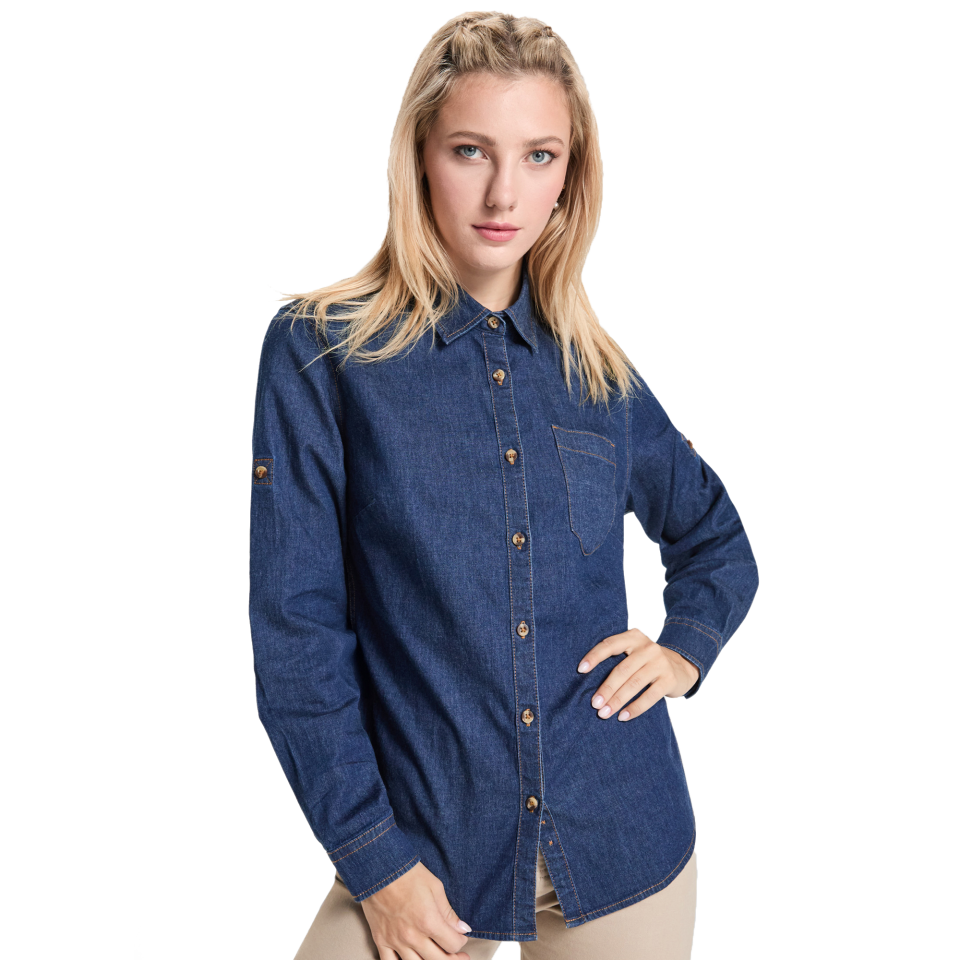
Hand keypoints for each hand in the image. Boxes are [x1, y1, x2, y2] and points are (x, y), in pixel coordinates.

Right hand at [359, 859, 472, 959]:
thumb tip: (463, 929)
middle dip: (452, 958)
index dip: (460, 941)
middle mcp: (413, 936)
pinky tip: (411, 959)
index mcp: (429, 921)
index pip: (452, 944)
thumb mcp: (435, 887)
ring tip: (437, 957)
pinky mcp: (381, 940)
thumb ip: (449, 912)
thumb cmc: (408, 873)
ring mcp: (395, 941)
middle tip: (457, 955)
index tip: (460, 936)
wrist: (379, 868)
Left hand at [578, 627, 700, 721]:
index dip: (594, 656)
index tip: (580, 670)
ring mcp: (660, 663)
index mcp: (633, 637)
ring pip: (634, 684)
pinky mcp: (669, 679)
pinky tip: (623, 716)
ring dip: (617, 701)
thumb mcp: (634, 651)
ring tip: (605, 714)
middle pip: (621, 670)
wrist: (682, 666)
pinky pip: (650, 696)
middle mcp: (647, 647)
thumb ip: (617, 658)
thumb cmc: (647, 662)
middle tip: (594, 704)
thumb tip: (586, 679)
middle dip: (606, 689)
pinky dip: (635, 708)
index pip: (610, 645)